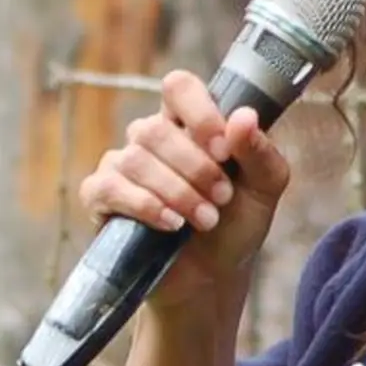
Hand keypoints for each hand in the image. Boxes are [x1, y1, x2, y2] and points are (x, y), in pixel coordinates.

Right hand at [74, 70, 295, 321]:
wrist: (212, 278)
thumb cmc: (235, 226)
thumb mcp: (264, 190)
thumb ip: (260, 153)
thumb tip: (243, 117)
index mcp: (188, 123)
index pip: (179, 87)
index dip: (199, 112)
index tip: (224, 149)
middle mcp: (150, 138)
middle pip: (155, 129)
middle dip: (195, 168)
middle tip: (222, 198)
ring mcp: (122, 165)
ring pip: (135, 159)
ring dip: (177, 192)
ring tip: (205, 219)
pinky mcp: (101, 197)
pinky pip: (108, 187)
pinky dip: (144, 205)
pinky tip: (170, 224)